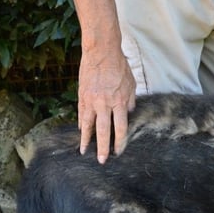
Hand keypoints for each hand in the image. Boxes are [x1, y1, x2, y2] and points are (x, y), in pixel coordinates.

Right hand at [77, 47, 135, 162]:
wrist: (101, 51)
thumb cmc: (119, 67)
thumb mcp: (132, 84)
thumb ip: (131, 101)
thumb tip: (128, 115)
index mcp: (120, 102)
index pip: (121, 128)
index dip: (119, 142)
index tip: (118, 152)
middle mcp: (105, 103)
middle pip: (104, 131)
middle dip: (102, 147)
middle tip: (101, 161)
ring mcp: (92, 100)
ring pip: (89, 124)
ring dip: (86, 140)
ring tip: (84, 151)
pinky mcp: (82, 95)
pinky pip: (82, 113)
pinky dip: (82, 124)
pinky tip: (82, 132)